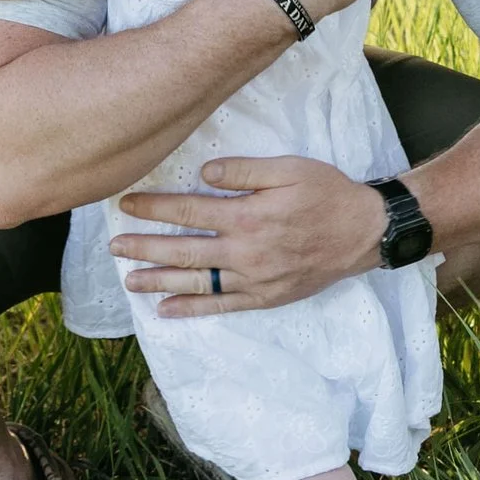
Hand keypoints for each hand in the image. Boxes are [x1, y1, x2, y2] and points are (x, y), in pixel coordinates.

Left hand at [113, 155, 386, 312]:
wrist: (365, 232)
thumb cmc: (328, 193)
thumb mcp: (290, 168)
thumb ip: (245, 170)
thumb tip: (203, 173)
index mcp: (248, 216)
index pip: (188, 211)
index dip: (154, 208)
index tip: (126, 205)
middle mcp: (245, 252)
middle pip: (183, 250)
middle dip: (145, 248)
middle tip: (114, 247)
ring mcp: (254, 279)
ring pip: (196, 282)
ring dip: (159, 281)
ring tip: (128, 280)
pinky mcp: (265, 297)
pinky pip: (222, 306)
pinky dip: (192, 310)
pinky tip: (167, 311)